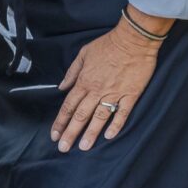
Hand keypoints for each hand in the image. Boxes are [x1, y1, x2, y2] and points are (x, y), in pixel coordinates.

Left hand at [53, 19, 162, 150]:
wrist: (133, 39)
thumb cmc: (108, 45)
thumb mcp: (83, 54)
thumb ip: (72, 73)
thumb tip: (62, 87)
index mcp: (84, 82)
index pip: (68, 106)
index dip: (60, 122)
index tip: (55, 135)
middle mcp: (96, 90)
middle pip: (80, 115)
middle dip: (70, 133)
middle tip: (64, 148)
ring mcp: (114, 93)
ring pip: (99, 118)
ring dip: (90, 133)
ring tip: (84, 148)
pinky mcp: (131, 94)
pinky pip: (122, 113)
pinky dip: (116, 125)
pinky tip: (110, 136)